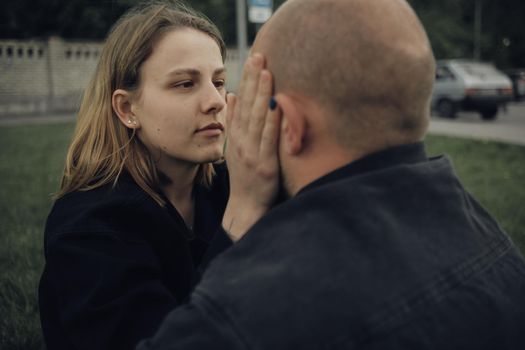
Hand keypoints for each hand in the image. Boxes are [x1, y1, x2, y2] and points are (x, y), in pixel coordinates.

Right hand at [222, 53, 280, 241]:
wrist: (245, 206)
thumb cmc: (244, 175)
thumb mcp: (234, 147)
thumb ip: (233, 121)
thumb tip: (231, 95)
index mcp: (236, 135)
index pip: (241, 101)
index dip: (247, 79)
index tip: (254, 58)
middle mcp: (241, 141)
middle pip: (248, 105)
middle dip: (253, 80)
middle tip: (260, 56)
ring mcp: (252, 152)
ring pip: (257, 118)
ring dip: (262, 95)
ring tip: (267, 73)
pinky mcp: (265, 165)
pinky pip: (269, 139)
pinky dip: (273, 121)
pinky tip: (279, 104)